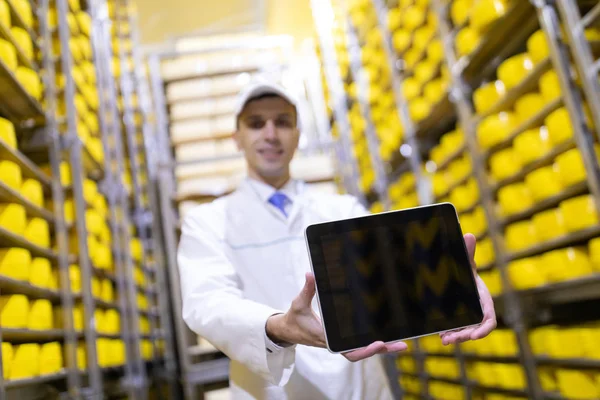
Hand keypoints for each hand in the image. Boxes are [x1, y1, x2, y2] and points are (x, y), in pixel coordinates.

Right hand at [266, 273, 407, 361]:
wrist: (289, 330)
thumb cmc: (295, 318)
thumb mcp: (299, 303)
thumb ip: (307, 289)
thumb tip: (311, 274)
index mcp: (326, 339)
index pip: (348, 349)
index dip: (364, 349)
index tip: (378, 342)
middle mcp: (335, 344)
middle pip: (361, 352)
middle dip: (381, 350)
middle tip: (399, 345)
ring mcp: (339, 344)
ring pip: (363, 350)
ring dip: (383, 349)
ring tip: (401, 344)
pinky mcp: (341, 341)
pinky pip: (359, 345)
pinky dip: (374, 344)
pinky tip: (389, 339)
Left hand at [440, 233, 496, 345]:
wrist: (456, 274)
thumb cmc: (464, 269)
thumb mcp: (464, 262)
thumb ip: (467, 252)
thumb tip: (468, 235)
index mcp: (483, 299)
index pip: (488, 318)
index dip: (483, 329)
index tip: (475, 336)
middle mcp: (477, 311)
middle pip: (475, 329)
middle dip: (466, 336)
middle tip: (453, 339)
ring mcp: (467, 316)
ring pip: (464, 331)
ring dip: (456, 337)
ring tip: (445, 340)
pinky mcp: (457, 318)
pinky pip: (455, 329)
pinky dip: (449, 334)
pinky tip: (441, 336)